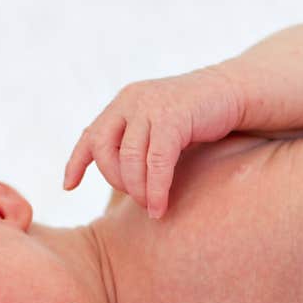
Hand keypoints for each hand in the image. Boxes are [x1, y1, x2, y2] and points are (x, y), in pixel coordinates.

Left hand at [63, 66, 240, 218]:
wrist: (234, 93)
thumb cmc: (196, 120)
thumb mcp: (157, 129)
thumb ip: (136, 145)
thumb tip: (118, 182)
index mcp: (123, 104)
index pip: (91, 135)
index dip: (76, 162)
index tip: (68, 186)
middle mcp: (131, 101)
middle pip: (105, 151)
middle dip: (117, 183)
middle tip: (137, 201)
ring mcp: (151, 106)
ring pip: (129, 159)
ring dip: (138, 190)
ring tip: (151, 206)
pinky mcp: (174, 116)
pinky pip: (157, 162)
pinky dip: (156, 190)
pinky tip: (160, 208)